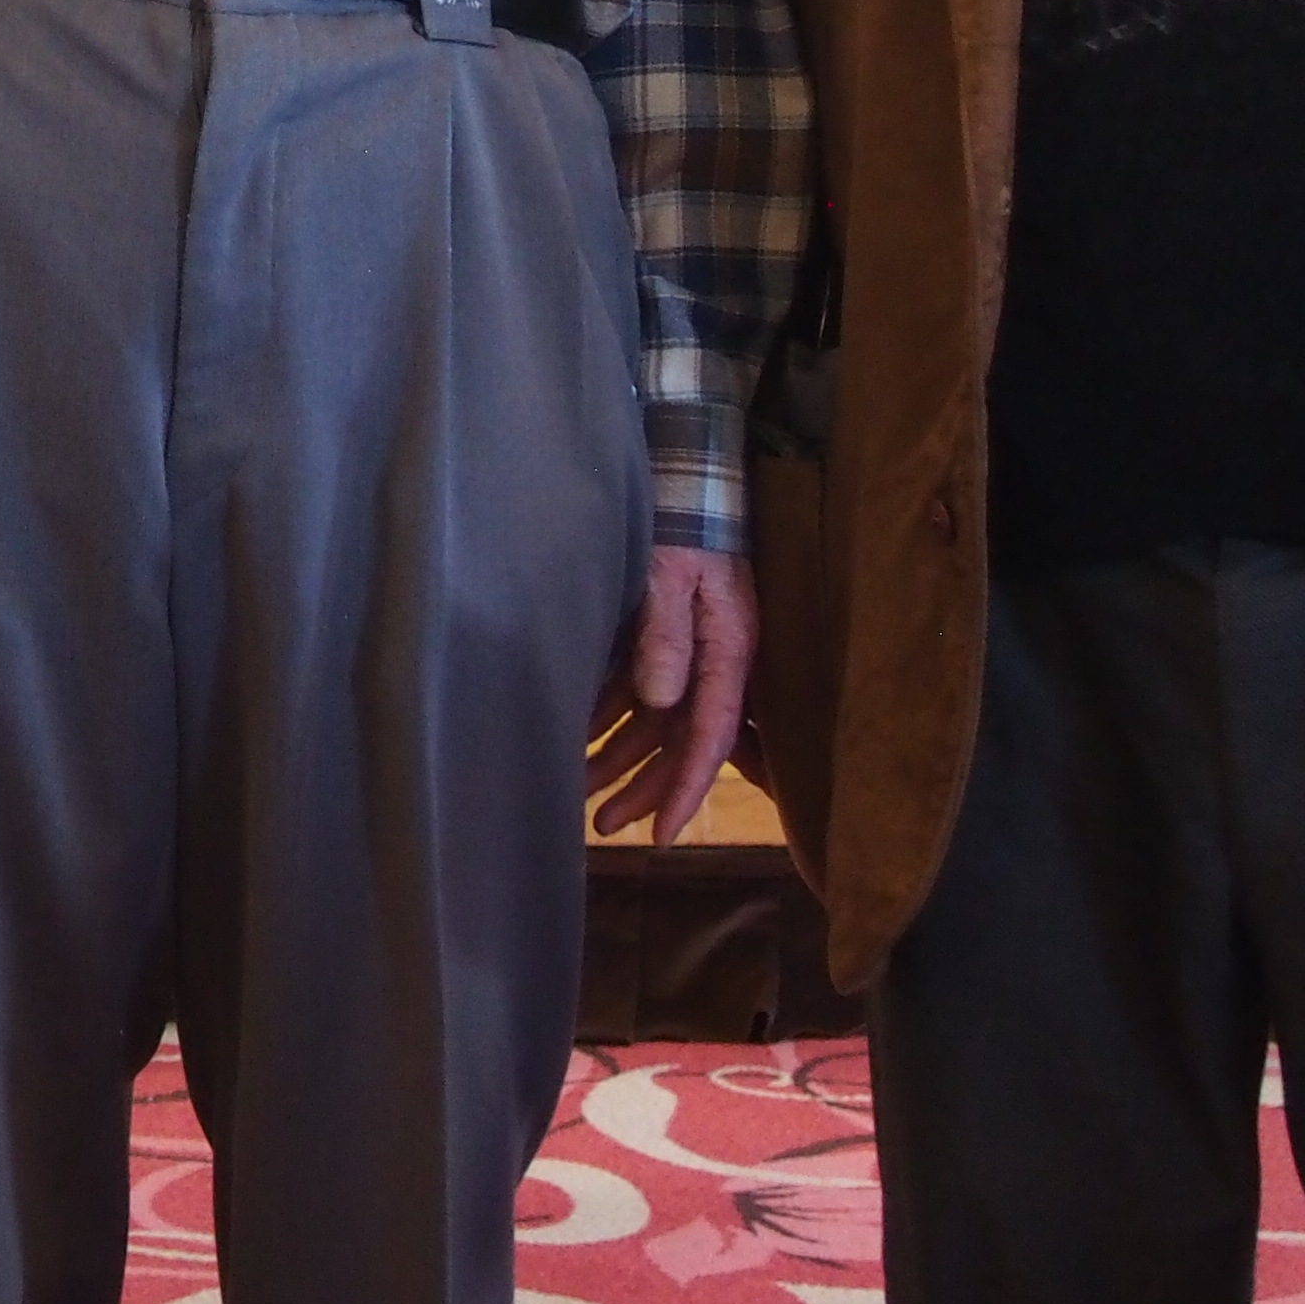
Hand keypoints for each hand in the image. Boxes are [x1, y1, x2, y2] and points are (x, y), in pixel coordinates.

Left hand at [592, 544, 758, 845]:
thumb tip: (659, 700)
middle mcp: (711, 659)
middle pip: (680, 740)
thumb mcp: (674, 571)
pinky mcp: (660, 634)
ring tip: (577, 790)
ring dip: (619, 756)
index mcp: (727, 650)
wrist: (685, 469)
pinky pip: (636, 691)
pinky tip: (578, 737)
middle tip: (602, 825)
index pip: (710, 735)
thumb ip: (666, 632)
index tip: (662, 834)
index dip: (686, 788)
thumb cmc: (683, 518)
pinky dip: (608, 718)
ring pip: (655, 721)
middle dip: (643, 786)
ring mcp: (687, 649)